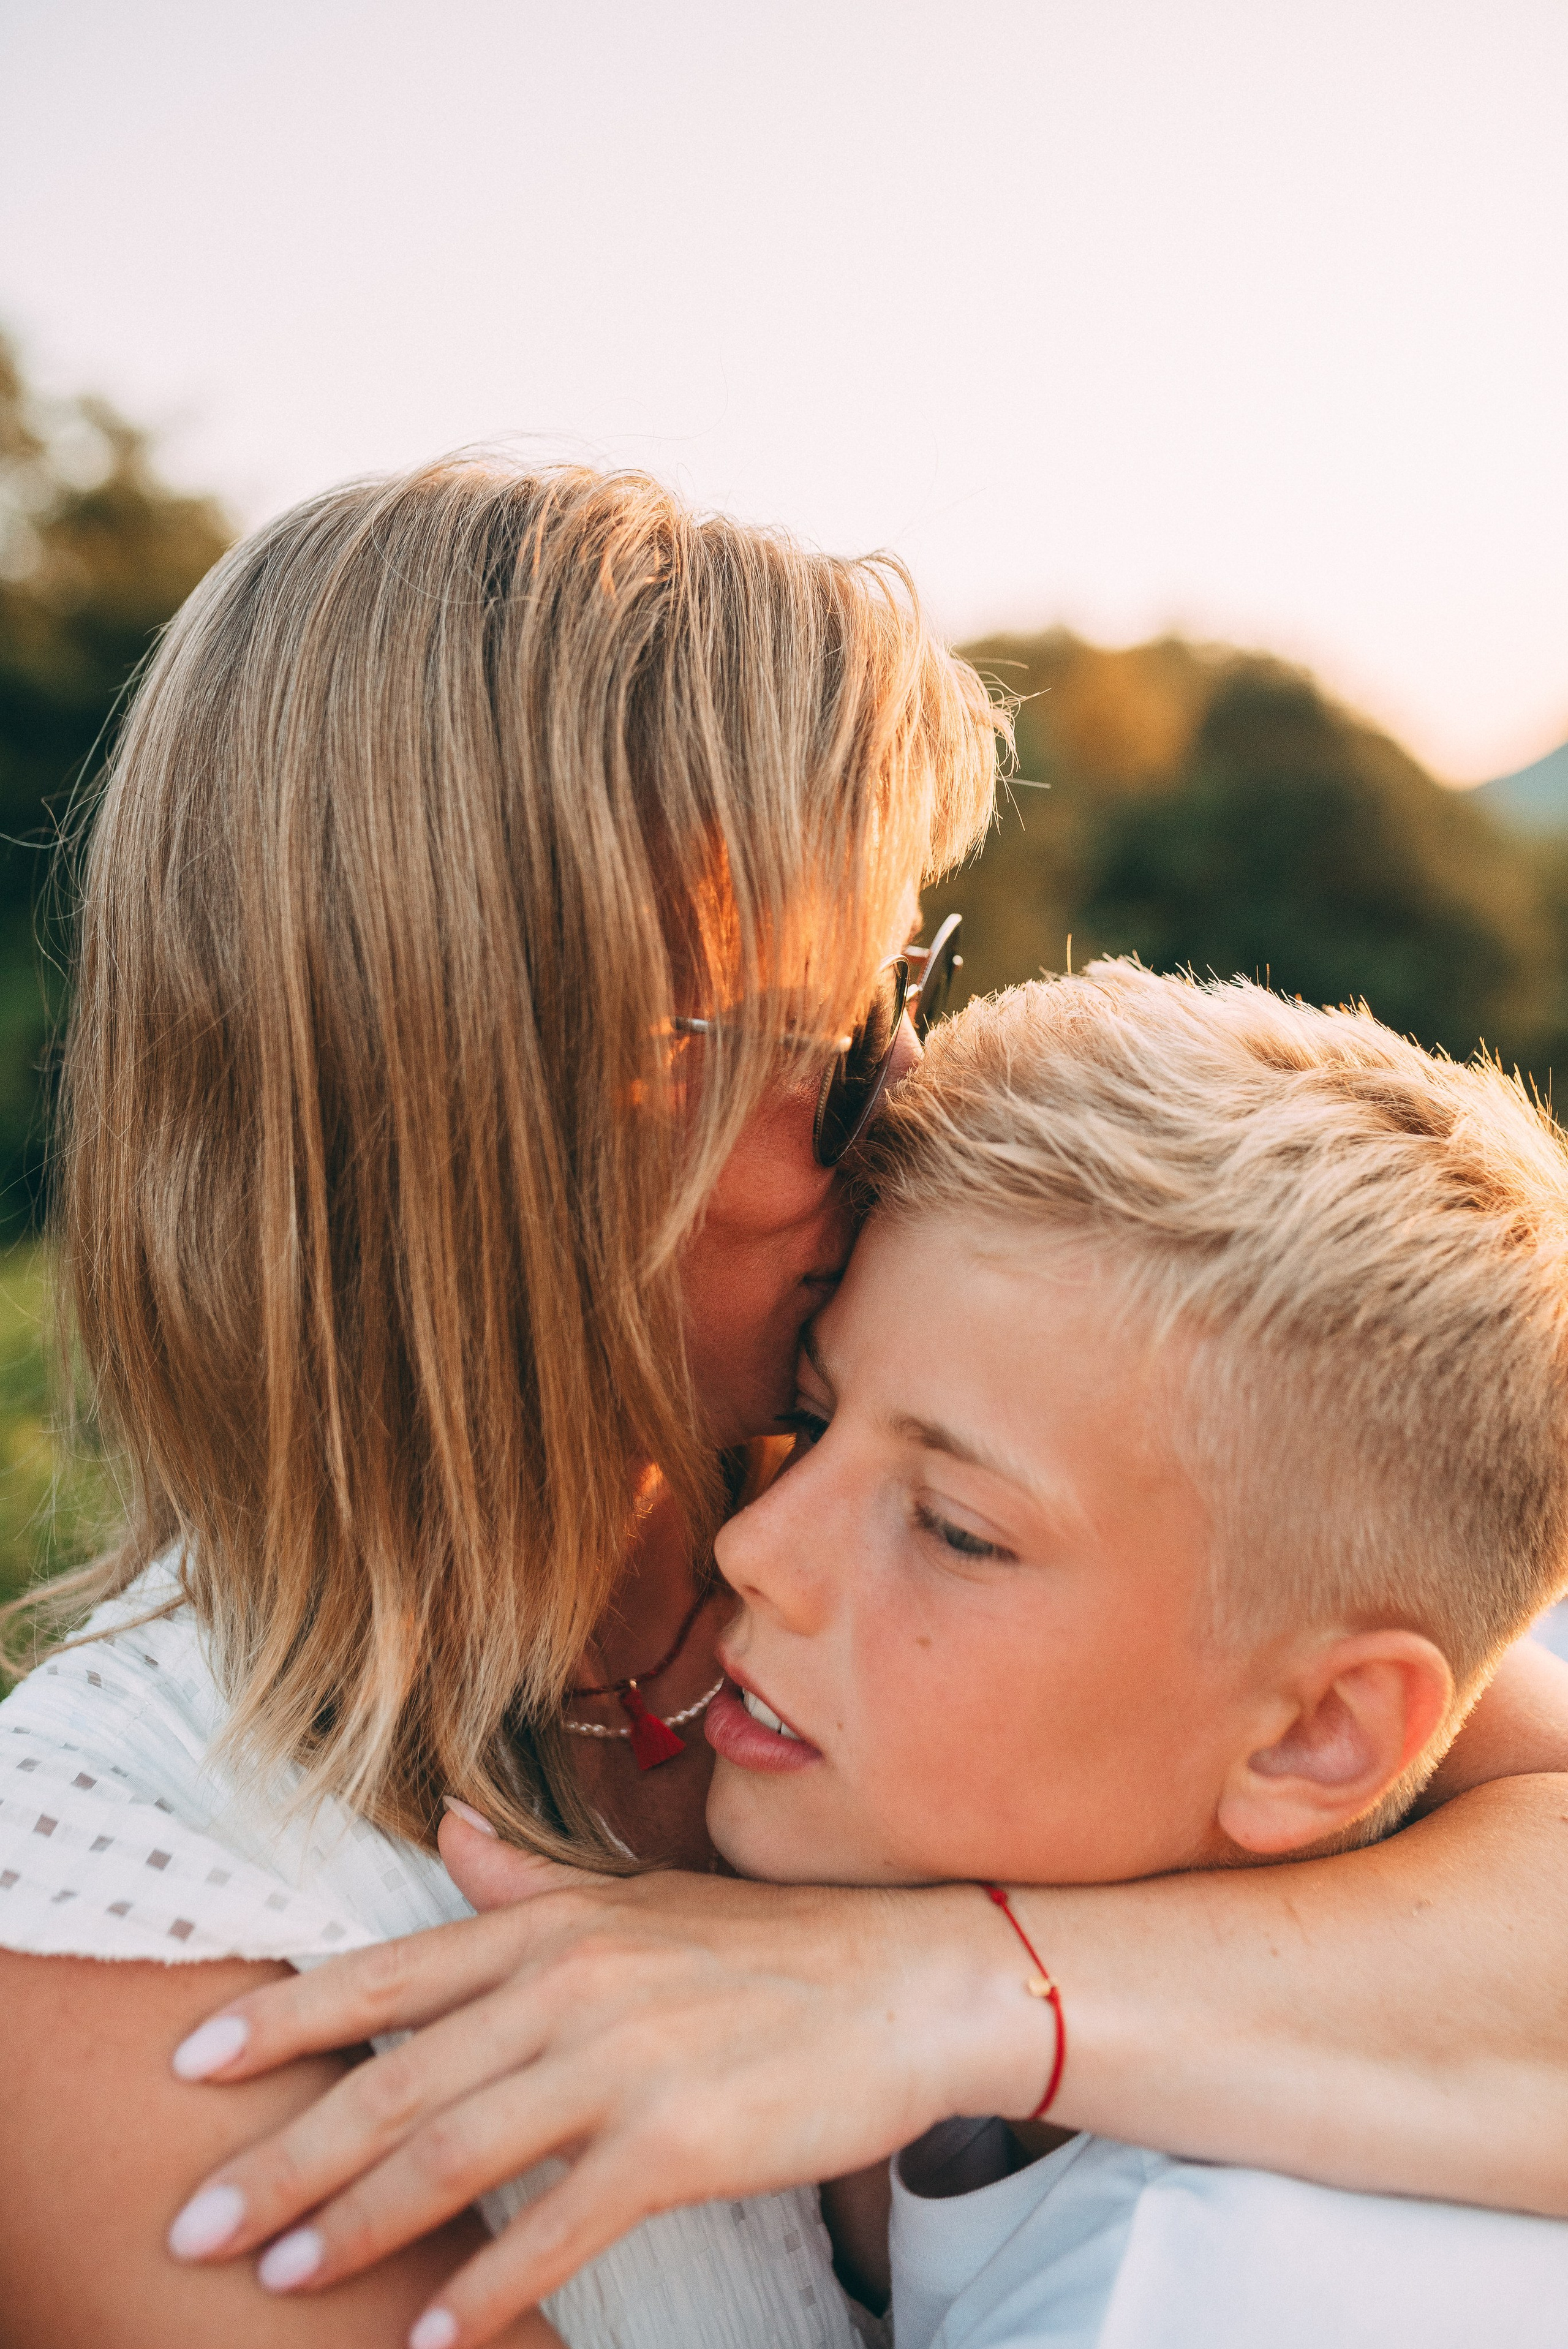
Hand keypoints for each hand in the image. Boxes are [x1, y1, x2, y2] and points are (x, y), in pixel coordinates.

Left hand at [163, 1814, 1052, 2348]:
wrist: (905, 1981)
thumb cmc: (763, 1948)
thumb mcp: (634, 1898)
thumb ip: (524, 1884)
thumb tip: (444, 1830)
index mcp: (550, 1929)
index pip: (384, 1976)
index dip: (279, 2023)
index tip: (190, 2065)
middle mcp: (570, 1985)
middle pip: (395, 2081)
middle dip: (286, 2158)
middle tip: (199, 2224)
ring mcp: (624, 2061)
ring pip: (455, 2154)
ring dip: (358, 2227)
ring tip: (281, 2280)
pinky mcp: (680, 2138)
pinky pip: (558, 2226)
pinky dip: (487, 2288)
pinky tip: (431, 2337)